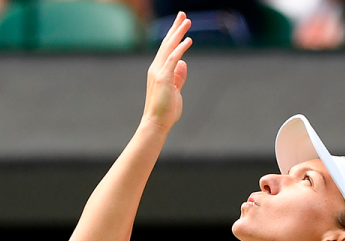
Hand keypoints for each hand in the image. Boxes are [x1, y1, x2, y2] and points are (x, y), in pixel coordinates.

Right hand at [142, 12, 192, 128]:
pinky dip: (180, 48)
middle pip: (167, 43)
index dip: (174, 35)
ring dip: (178, 33)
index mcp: (159, 70)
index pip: (167, 48)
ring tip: (187, 21)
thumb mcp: (176, 90)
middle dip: (175, 28)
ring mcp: (159, 72)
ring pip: (169, 47)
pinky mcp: (164, 78)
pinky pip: (173, 59)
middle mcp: (156, 68)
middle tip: (183, 15)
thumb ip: (179, 77)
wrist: (157, 122)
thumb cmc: (166, 110)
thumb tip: (183, 63)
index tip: (181, 24)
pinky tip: (188, 40)